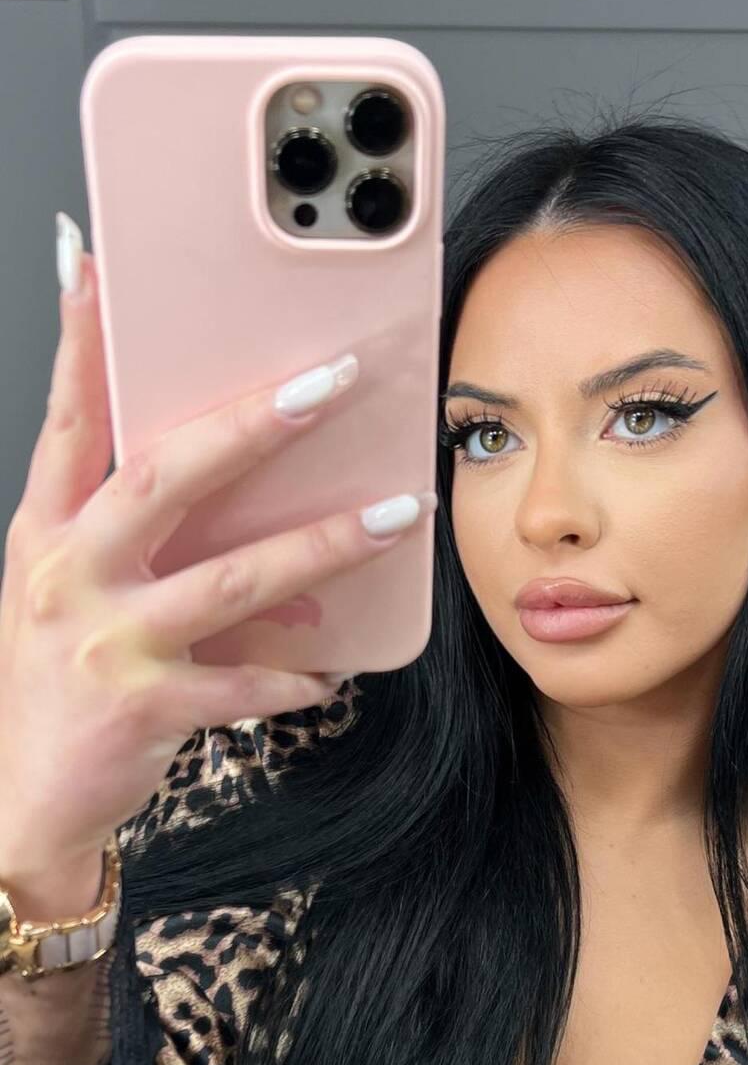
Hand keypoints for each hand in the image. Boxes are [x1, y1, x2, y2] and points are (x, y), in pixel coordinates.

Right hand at [0, 221, 434, 874]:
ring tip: (394, 516)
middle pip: (165, 478)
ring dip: (322, 546)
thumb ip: (148, 545)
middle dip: (253, 425)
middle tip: (330, 382)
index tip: (97, 265)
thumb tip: (273, 517)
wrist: (26, 799)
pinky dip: (295, 676)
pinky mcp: (142, 707)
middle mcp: (67, 575)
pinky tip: (335, 669)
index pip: (68, 421)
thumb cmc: (62, 684)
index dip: (83, 344)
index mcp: (47, 533)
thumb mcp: (77, 596)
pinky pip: (243, 683)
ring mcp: (103, 641)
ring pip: (230, 578)